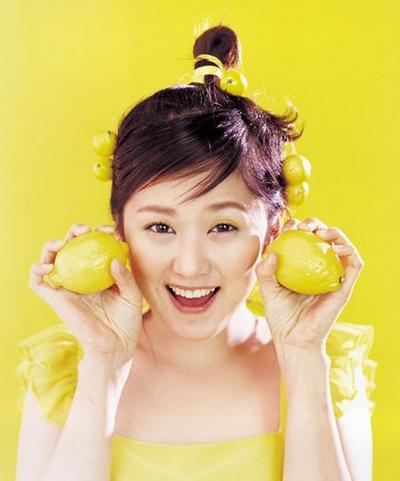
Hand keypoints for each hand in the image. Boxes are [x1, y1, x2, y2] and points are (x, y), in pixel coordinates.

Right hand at [29, 224, 143, 370]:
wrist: (117, 346)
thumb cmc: (127, 321)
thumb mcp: (133, 295)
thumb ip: (125, 277)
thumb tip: (114, 259)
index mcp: (99, 272)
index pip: (93, 246)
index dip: (98, 233)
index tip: (109, 230)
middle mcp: (81, 277)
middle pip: (71, 247)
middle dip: (74, 232)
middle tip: (84, 229)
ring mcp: (68, 287)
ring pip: (51, 259)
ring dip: (52, 246)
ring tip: (63, 242)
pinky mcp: (56, 300)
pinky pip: (38, 283)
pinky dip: (37, 270)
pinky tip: (48, 266)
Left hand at [256, 217, 363, 350]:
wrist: (293, 340)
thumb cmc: (280, 317)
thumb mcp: (268, 291)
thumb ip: (265, 272)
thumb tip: (271, 253)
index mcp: (302, 266)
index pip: (302, 239)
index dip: (297, 227)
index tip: (287, 226)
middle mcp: (318, 268)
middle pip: (323, 238)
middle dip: (316, 224)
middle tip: (305, 226)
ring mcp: (332, 276)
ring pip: (342, 246)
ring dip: (336, 233)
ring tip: (322, 233)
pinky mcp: (344, 287)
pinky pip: (354, 265)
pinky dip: (350, 252)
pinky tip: (337, 247)